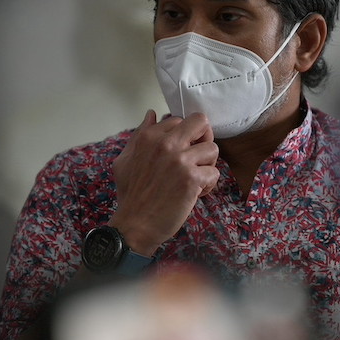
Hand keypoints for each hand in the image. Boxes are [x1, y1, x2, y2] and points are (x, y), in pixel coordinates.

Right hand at [110, 110, 219, 255]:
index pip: (180, 120)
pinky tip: (195, 193)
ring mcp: (179, 160)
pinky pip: (214, 173)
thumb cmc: (131, 195)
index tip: (181, 152)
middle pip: (201, 122)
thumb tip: (151, 114)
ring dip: (207, 165)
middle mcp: (165, 144)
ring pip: (212, 149)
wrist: (134, 225)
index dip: (185, 136)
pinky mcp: (191, 179)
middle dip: (204, 138)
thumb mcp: (125, 160)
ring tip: (195, 179)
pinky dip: (208, 185)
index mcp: (149, 137)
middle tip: (198, 157)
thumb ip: (140, 134)